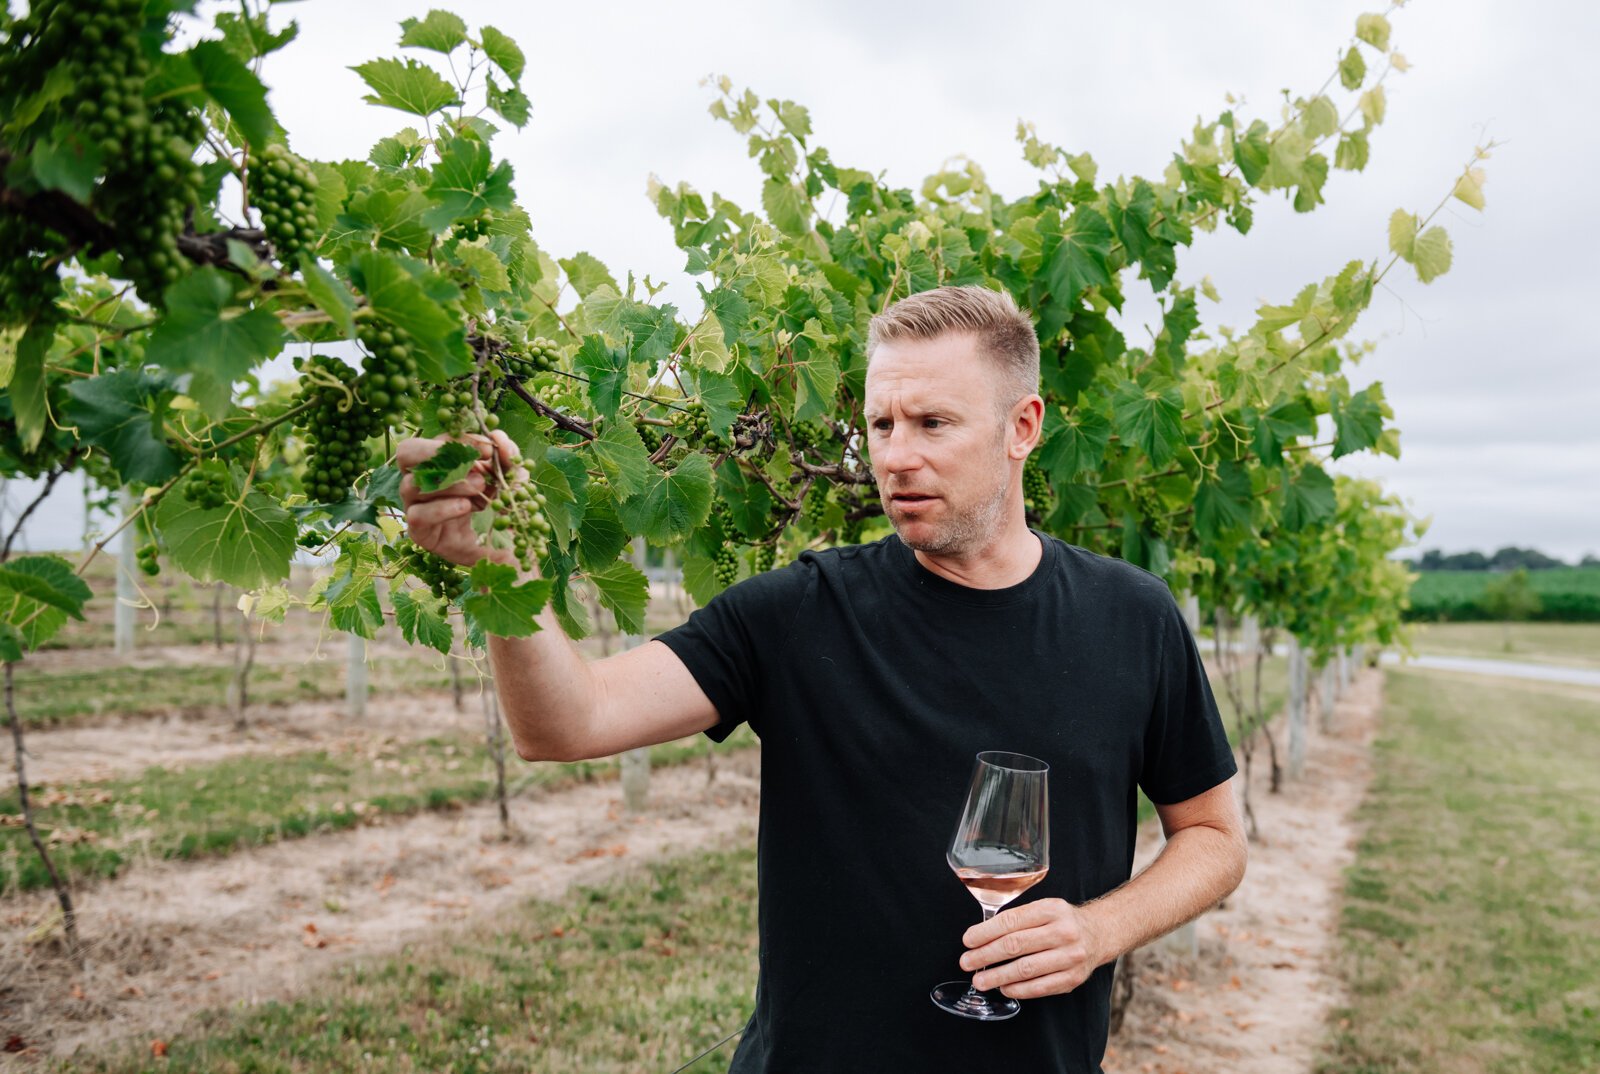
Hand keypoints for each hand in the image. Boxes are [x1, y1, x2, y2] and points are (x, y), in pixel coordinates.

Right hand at [397, 430, 519, 567]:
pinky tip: (466, 508)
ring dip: (449, 482)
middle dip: (436, 451)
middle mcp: (423, 480)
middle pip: (407, 452)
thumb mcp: (513, 480)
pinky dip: (442, 508)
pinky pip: (417, 515)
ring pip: (412, 484)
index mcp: (443, 462)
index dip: (462, 440)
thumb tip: (497, 436)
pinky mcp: (419, 532)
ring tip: (480, 488)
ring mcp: (417, 505)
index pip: (438, 439)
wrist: (510, 551)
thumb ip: (508, 457)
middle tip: (471, 463)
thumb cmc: (505, 510)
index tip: (489, 450)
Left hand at [959, 898, 1103, 998]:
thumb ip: (1018, 918)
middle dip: (986, 955)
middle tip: (967, 962)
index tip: (968, 940)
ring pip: (1026, 969)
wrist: (1098, 934)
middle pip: (1015, 945)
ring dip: (998, 976)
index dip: (985, 932)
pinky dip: (1018, 989)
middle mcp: (1063, 932)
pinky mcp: (1073, 978)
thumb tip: (981, 935)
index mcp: (1051, 909)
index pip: (1011, 921)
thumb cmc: (1062, 921)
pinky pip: (1040, 987)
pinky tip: (1004, 987)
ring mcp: (1070, 957)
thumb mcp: (1044, 908)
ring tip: (980, 980)